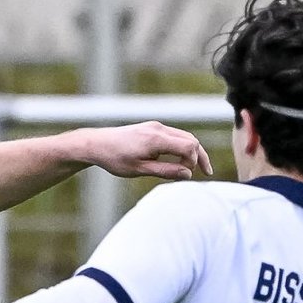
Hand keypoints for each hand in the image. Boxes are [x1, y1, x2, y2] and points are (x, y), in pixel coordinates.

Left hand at [79, 122, 211, 180]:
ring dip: (191, 152)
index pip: (189, 146)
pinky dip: (181, 147)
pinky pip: (174, 136)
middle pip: (191, 140)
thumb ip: (165, 171)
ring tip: (194, 169)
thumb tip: (188, 174)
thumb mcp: (140, 170)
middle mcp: (159, 129)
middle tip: (206, 173)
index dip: (195, 161)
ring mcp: (155, 126)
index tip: (189, 175)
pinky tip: (180, 161)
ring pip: (183, 137)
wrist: (96, 144)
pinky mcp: (151, 128)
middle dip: (200, 156)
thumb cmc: (115, 159)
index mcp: (156, 139)